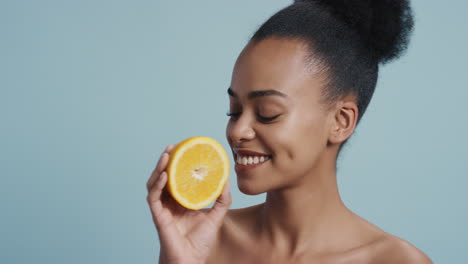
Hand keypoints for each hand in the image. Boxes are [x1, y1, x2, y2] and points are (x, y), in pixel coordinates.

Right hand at [146, 144, 231, 263]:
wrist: (193, 259)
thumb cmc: (201, 241)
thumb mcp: (216, 215)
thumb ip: (222, 199)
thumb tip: (226, 179)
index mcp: (180, 200)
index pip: (176, 177)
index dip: (177, 163)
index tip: (182, 148)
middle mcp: (169, 202)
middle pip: (163, 176)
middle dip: (165, 160)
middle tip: (171, 146)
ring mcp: (162, 208)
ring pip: (155, 183)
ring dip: (159, 168)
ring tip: (166, 155)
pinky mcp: (158, 216)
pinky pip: (153, 197)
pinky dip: (157, 184)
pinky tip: (164, 175)